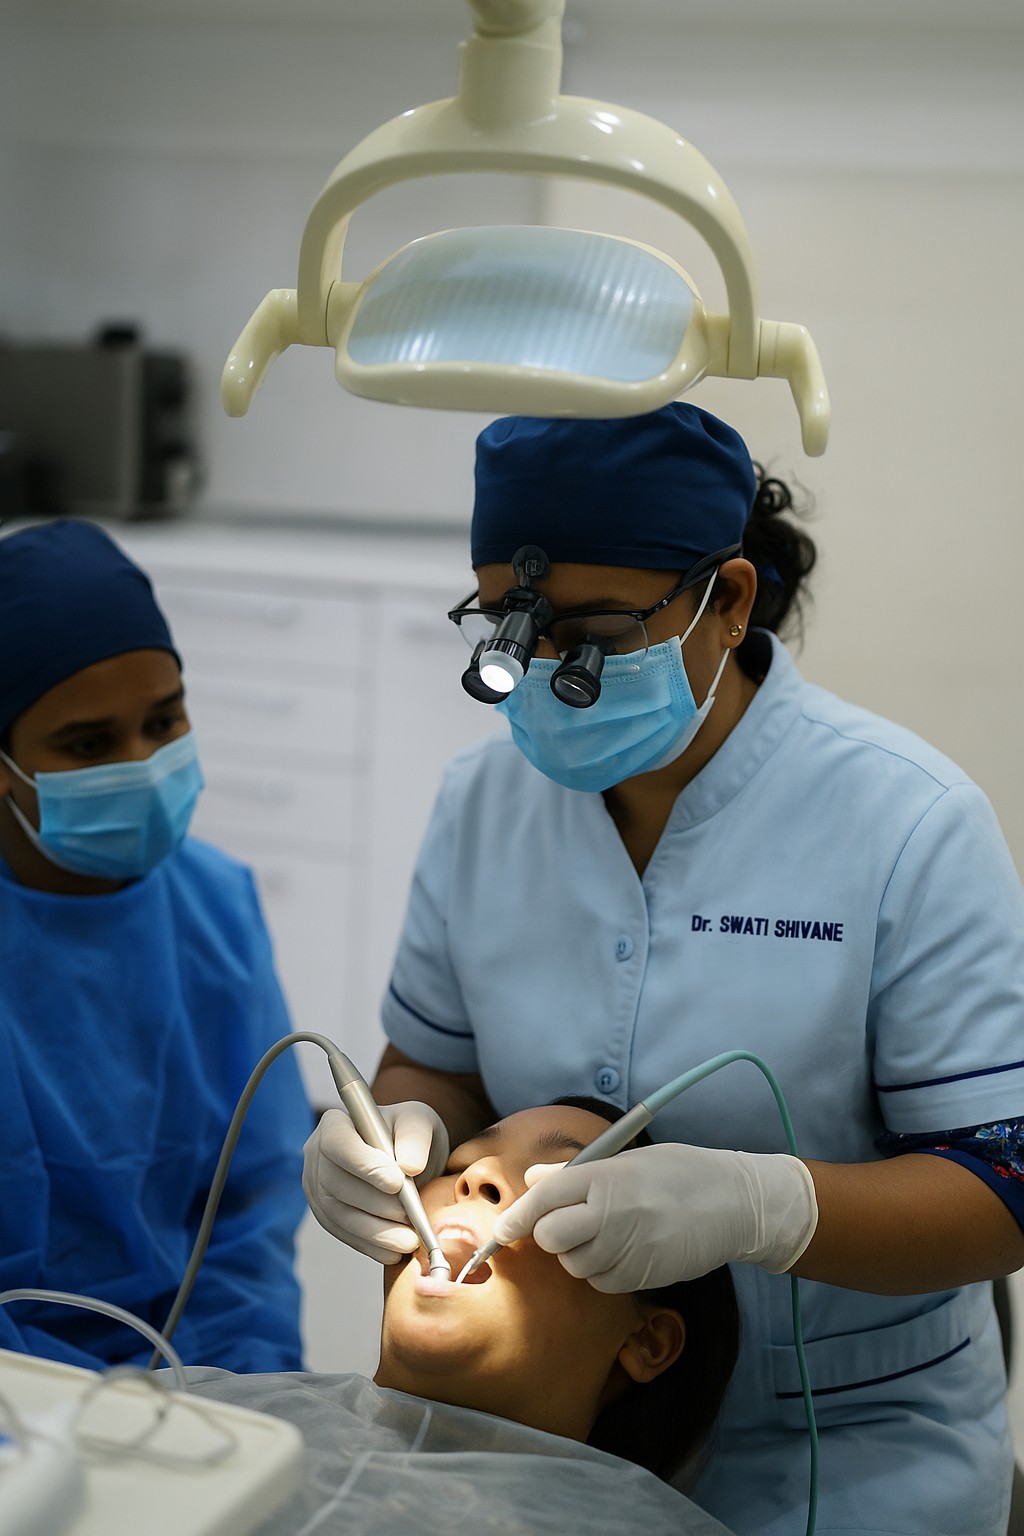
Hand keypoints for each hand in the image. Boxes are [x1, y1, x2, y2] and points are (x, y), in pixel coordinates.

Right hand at [302, 1100, 449, 1263]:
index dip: (363, 1165)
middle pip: (336, 1184)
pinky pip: (343, 1234)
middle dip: (376, 1205)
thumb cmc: (409, 1136)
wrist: (408, 1161)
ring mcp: (317, 1188)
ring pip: (339, 1214)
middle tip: (410, 1217)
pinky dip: (370, 1245)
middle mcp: (317, 1155)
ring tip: (409, 1240)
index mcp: (335, 1124)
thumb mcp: (420, 1123)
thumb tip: (409, 1166)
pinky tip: (395, 1251)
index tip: (396, 1183)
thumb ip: (416, 1137)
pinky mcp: (326, 1215)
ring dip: (375, 1232)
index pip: (338, 1144)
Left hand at [491, 1142, 817, 1291]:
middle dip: (548, 1235)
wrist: (735, 1204)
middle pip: (550, 1238)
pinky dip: (602, 1270)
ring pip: (574, 1264)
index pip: (544, 1197)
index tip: (501, 1230)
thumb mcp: (628, 1159)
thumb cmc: (681, 1172)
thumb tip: (533, 1178)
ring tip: (607, 1230)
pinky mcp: (640, 1276)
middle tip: (564, 1223)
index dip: (517, 1216)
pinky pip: (601, 1281)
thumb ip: (577, 1173)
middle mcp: (610, 1214)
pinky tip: (625, 1249)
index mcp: (604, 1177)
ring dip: (577, 1253)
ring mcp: (626, 1249)